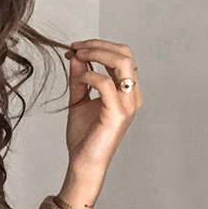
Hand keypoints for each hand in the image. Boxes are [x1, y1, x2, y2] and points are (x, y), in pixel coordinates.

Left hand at [63, 38, 142, 181]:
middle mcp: (132, 95)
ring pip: (122, 63)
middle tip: (75, 47)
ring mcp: (127, 104)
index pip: (121, 56)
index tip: (76, 47)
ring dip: (97, 54)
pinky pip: (107, 84)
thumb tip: (76, 57)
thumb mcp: (79, 101)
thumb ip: (79, 79)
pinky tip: (79, 78)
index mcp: (126, 91)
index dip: (99, 46)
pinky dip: (91, 75)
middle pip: (124, 54)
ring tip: (76, 55)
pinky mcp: (118, 114)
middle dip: (98, 45)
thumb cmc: (84, 137)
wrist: (83, 163)